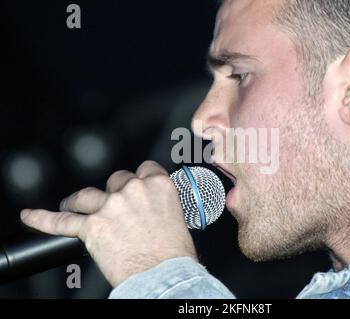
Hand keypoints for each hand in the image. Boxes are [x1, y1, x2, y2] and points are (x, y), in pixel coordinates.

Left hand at [20, 161, 196, 286]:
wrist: (165, 276)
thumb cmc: (175, 254)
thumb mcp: (176, 219)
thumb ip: (159, 206)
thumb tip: (151, 212)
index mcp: (157, 186)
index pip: (144, 168)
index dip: (138, 178)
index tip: (135, 183)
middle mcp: (132, 191)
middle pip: (115, 180)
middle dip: (114, 192)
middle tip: (114, 207)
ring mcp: (109, 207)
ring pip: (86, 195)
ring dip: (79, 201)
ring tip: (73, 205)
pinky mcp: (91, 227)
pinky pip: (62, 221)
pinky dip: (44, 219)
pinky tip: (33, 216)